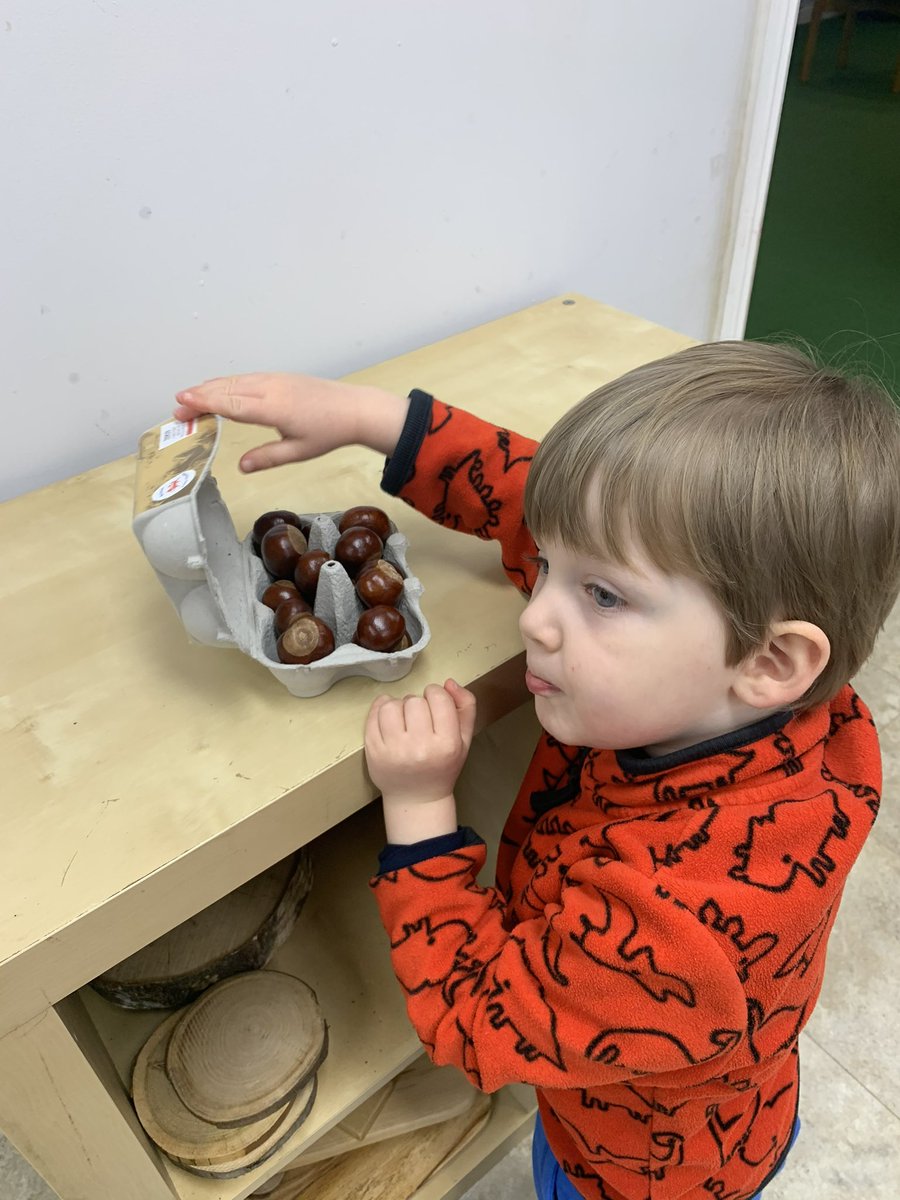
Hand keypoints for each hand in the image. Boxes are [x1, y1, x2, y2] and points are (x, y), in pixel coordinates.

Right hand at [173, 372, 408, 472]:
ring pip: (235, 381)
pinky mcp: (279, 378)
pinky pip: (246, 378)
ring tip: (190, 398)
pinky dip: (227, 383)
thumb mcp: (298, 451)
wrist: (354, 409)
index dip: (204, 402)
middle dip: (200, 396)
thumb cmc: (328, 432)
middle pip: (227, 389)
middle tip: (177, 408)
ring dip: (211, 388)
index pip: (231, 403)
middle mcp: (270, 389)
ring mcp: (275, 380)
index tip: (183, 403)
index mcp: (273, 408)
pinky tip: (218, 388)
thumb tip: (240, 466)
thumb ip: (267, 457)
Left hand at [365, 680, 476, 843]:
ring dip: (398, 706)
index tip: (435, 704)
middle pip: (414, 700)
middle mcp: (420, 748)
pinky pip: (373, 716)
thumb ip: (466, 707)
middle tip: (420, 718)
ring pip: (391, 705)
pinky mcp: (374, 752)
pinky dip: (380, 709)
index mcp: (447, 745)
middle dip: (418, 703)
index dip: (436, 694)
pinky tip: (389, 717)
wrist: (417, 799)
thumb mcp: (464, 740)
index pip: (438, 698)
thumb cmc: (443, 767)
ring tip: (404, 718)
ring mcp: (394, 751)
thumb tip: (448, 683)